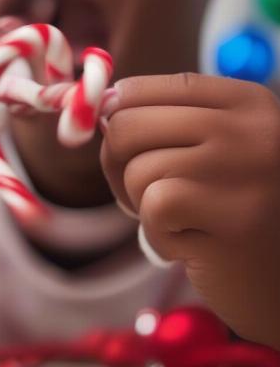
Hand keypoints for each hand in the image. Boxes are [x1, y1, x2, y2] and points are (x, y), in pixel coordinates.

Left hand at [101, 72, 279, 348]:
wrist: (277, 277)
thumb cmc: (229, 206)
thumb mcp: (208, 147)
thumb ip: (161, 120)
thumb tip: (104, 103)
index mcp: (244, 102)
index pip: (144, 88)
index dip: (114, 115)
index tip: (116, 138)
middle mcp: (251, 129)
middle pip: (128, 125)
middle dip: (116, 163)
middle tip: (138, 189)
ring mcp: (247, 173)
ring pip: (138, 170)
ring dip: (140, 203)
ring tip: (175, 220)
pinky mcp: (236, 220)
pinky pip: (155, 209)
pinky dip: (158, 233)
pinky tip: (188, 243)